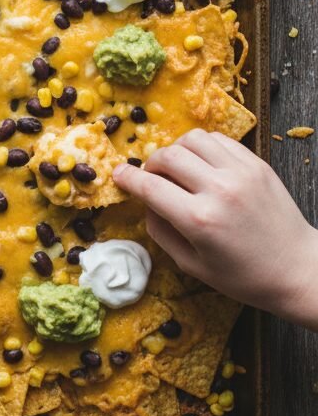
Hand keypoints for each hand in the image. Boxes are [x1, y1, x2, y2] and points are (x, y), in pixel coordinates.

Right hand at [113, 130, 317, 325]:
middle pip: (169, 155)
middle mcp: (219, 189)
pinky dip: (202, 147)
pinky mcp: (257, 164)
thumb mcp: (192, 265)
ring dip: (176, 150)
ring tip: (177, 168)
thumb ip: (161, 232)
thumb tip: (146, 203)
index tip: (119, 175)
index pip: (150, 186)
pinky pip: (219, 140)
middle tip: (151, 176)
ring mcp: (241, 172)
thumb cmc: (244, 276)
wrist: (296, 268)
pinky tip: (202, 164)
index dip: (128, 178)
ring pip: (193, 139)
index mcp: (199, 220)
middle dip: (151, 163)